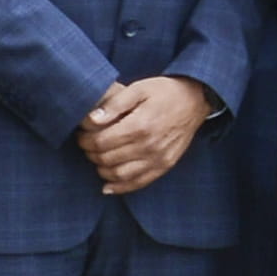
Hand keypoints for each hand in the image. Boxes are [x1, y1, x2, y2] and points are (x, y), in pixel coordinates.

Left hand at [78, 74, 210, 196]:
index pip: (101, 142)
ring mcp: (158, 158)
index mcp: (140, 125)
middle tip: (86, 144)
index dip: (85, 140)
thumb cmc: (164, 92)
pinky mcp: (165, 165)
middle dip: (90, 153)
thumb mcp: (139, 88)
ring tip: (97, 158)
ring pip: (120, 174)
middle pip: (107, 158)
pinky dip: (121, 187)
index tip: (81, 135)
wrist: (195, 100)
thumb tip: (91, 120)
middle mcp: (149, 146)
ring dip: (102, 169)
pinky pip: (139, 183)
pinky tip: (108, 185)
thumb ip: (114, 104)